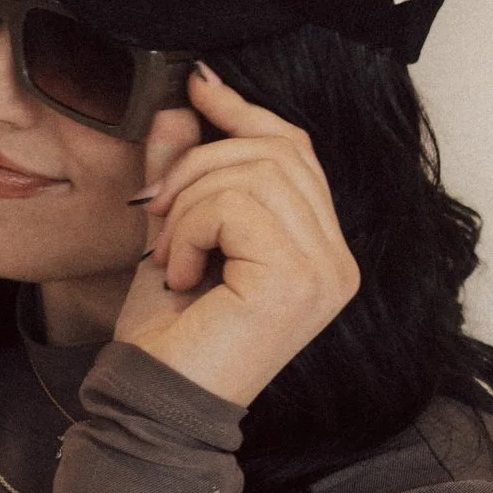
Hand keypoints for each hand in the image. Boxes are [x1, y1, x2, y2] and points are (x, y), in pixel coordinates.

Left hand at [113, 62, 358, 407]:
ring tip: (168, 254)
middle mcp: (336, 260)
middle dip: (199, 165)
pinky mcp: (297, 278)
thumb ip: (184, 176)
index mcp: (319, 250)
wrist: (155, 405)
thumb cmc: (167, 337)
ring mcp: (324, 270)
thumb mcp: (172, 237)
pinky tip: (179, 273)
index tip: (198, 87)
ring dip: (188, 205)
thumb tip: (181, 107)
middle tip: (155, 211)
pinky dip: (189, 230)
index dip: (246, 112)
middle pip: (275, 150)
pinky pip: (236, 205)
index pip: (296, 150)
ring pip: (253, 173)